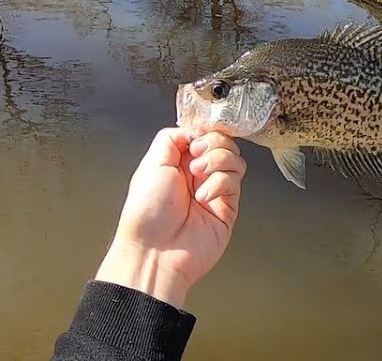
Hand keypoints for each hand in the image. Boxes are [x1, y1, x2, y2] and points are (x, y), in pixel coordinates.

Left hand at [96, 128, 245, 307]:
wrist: (154, 251)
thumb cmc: (146, 214)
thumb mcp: (151, 164)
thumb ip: (171, 138)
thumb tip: (192, 129)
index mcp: (178, 163)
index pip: (204, 135)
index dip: (205, 131)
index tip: (196, 138)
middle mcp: (197, 175)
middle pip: (224, 143)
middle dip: (213, 143)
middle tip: (197, 156)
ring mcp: (214, 191)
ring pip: (235, 160)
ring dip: (218, 161)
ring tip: (199, 175)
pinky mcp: (227, 208)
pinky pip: (235, 183)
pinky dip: (220, 184)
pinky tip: (203, 197)